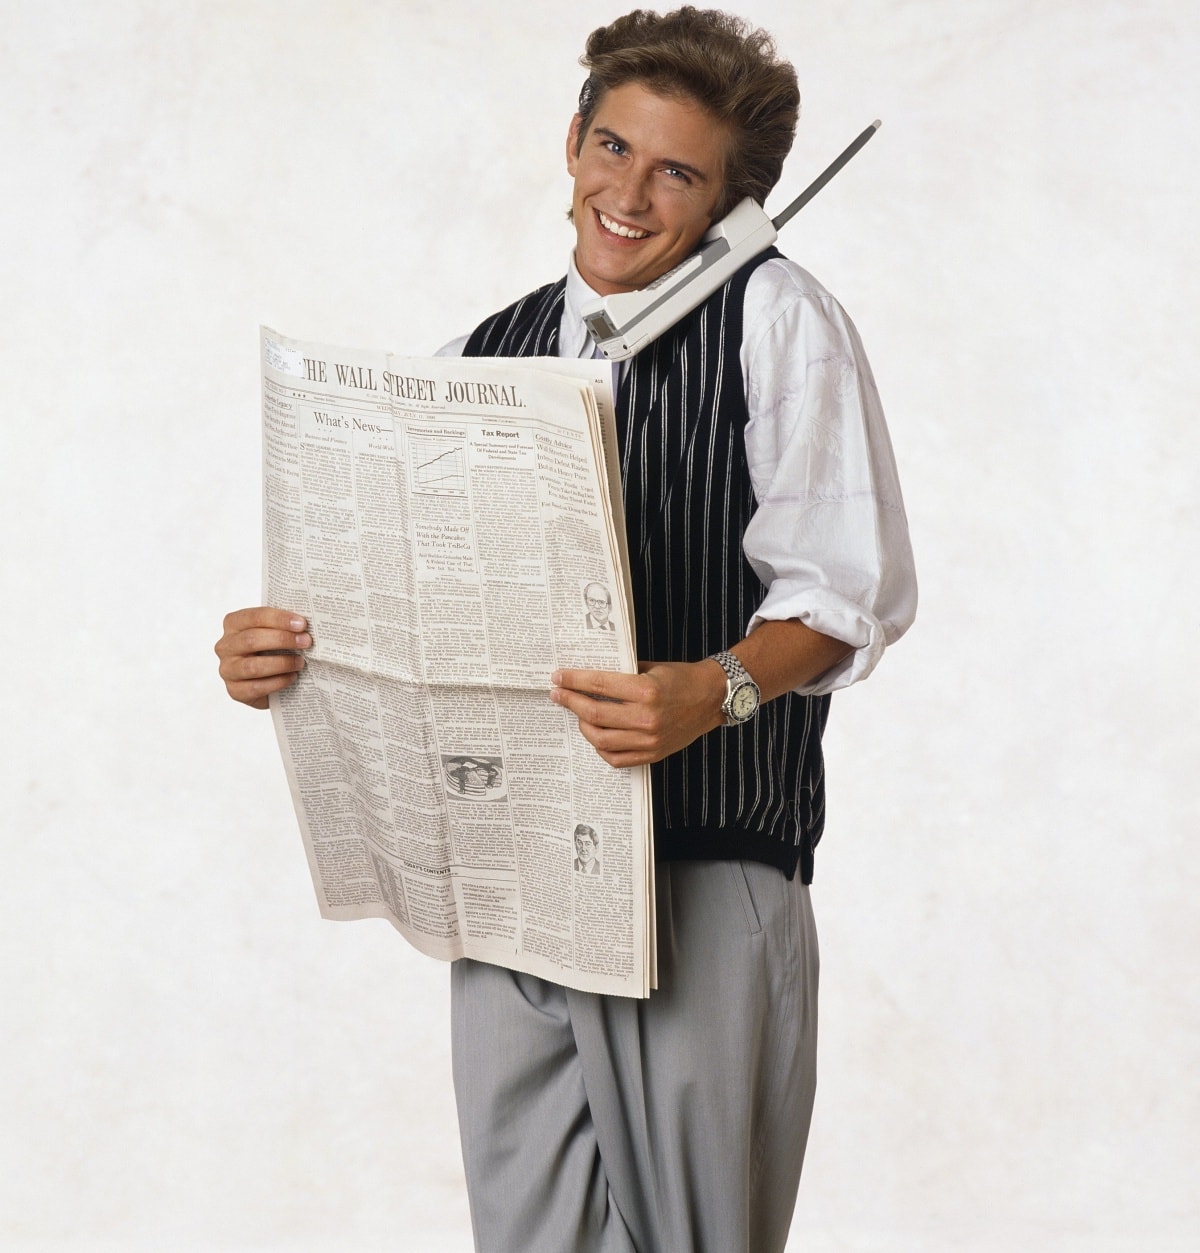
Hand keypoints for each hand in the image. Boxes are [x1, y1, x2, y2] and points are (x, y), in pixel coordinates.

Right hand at [215, 607, 311, 709]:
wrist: (265, 680)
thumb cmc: (271, 650)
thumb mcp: (274, 632)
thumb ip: (283, 626)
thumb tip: (305, 624)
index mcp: (233, 624)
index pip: (254, 617)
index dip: (279, 619)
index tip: (302, 624)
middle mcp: (225, 646)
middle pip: (252, 639)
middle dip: (282, 640)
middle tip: (306, 642)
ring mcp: (227, 669)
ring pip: (253, 666)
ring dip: (282, 663)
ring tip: (300, 662)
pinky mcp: (234, 690)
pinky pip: (257, 687)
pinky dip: (278, 682)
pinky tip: (292, 677)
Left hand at [549, 659, 725, 767]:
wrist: (712, 698)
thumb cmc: (681, 678)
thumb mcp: (651, 668)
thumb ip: (622, 674)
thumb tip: (588, 676)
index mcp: (646, 690)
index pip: (599, 684)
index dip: (574, 680)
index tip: (558, 677)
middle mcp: (646, 717)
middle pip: (594, 713)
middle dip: (571, 702)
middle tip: (558, 694)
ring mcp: (649, 739)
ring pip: (601, 738)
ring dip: (582, 725)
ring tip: (577, 714)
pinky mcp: (653, 754)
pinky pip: (617, 758)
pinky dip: (600, 747)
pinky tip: (596, 734)